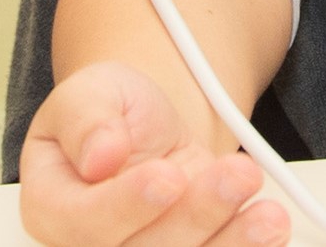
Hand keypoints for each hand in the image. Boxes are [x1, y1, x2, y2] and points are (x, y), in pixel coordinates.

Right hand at [20, 61, 285, 246]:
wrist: (148, 130)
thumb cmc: (111, 114)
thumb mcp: (89, 93)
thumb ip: (87, 120)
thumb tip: (99, 155)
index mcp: (54, 209)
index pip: (82, 223)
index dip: (126, 206)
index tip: (168, 176)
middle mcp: (95, 245)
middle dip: (196, 218)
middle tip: (238, 177)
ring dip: (230, 243)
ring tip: (268, 216)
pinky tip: (271, 232)